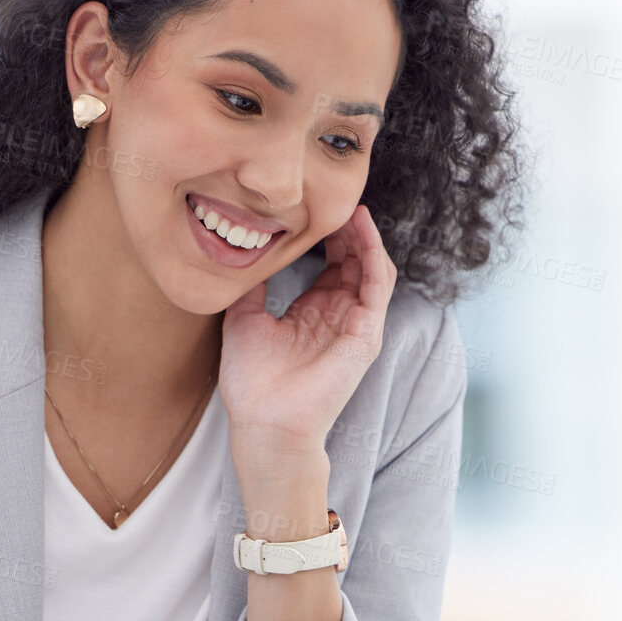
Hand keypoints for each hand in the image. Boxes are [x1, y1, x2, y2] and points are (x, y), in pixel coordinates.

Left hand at [220, 204, 397, 452]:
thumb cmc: (253, 384)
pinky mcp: (366, 335)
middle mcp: (338, 317)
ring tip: (351, 207)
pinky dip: (373, 254)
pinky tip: (361, 229)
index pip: (331, 265)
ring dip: (364, 236)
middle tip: (334, 197)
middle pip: (354, 261)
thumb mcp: (244, 320)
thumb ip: (252, 288)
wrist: (264, 423)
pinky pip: (377, 285)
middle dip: (347, 228)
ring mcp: (356, 326)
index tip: (313, 206)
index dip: (327, 235)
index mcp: (313, 314)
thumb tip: (247, 254)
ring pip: (371, 268)